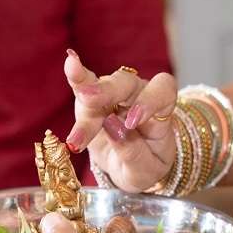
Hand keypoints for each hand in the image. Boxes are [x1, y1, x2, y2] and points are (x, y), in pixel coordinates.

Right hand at [63, 50, 176, 191]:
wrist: (130, 167)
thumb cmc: (145, 165)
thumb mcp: (146, 169)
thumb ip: (132, 151)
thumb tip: (113, 127)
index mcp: (161, 109)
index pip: (161, 92)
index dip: (148, 101)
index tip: (132, 121)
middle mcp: (138, 95)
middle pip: (126, 83)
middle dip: (107, 90)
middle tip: (90, 99)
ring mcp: (114, 94)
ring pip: (100, 87)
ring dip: (84, 99)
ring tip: (75, 119)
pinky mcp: (91, 99)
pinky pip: (84, 84)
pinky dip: (77, 77)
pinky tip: (70, 63)